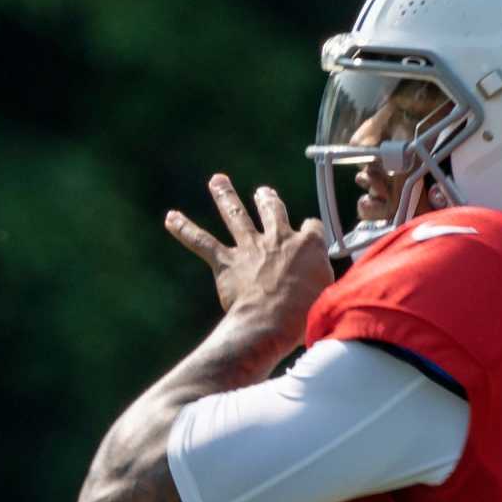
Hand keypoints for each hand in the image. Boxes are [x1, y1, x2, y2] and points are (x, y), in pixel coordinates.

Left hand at [164, 174, 333, 340]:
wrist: (273, 320)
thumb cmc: (307, 312)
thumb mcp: (330, 293)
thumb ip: (326, 280)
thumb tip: (330, 286)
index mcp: (308, 245)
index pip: (312, 227)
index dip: (311, 232)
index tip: (309, 235)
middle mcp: (278, 239)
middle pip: (273, 210)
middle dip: (268, 200)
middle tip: (263, 192)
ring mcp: (250, 248)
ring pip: (236, 215)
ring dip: (225, 196)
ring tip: (217, 181)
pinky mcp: (227, 263)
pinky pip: (202, 242)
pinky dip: (185, 230)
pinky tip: (171, 218)